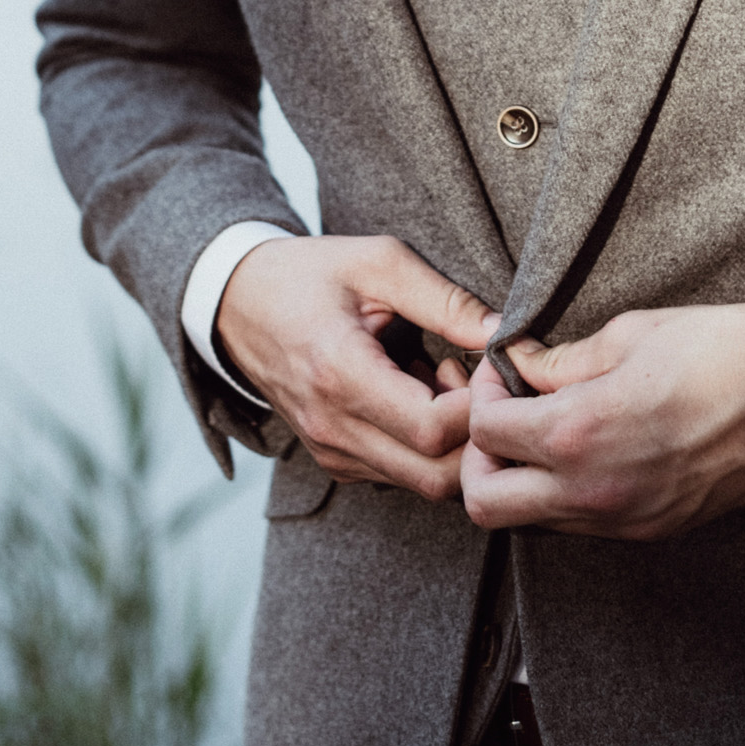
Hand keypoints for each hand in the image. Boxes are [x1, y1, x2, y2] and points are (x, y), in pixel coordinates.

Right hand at [218, 234, 499, 503]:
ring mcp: (332, 452)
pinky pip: (401, 474)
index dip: (477, 406)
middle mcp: (332, 427)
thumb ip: (445, 299)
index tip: (486, 363)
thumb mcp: (378, 262)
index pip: (432, 430)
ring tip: (441, 376)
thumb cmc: (310, 274)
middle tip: (474, 377)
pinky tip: (418, 391)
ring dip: (454, 442)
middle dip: (476, 435)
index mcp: (340, 372)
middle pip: (437, 476)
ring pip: (424, 483)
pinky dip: (427, 446)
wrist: (238, 302)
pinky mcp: (336, 461)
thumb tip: (506, 334)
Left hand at [461, 304, 744, 538]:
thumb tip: (520, 366)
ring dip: (518, 484)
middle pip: (487, 503)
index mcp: (578, 432)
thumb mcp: (629, 335)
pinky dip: (562, 497)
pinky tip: (583, 454)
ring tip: (539, 436)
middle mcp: (592, 490)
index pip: (484, 432)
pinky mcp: (651, 532)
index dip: (479, 395)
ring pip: (530, 523)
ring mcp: (623, 520)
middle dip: (476, 460)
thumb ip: (561, 361)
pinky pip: (580, 527)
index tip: (497, 373)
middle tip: (499, 419)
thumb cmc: (718, 353)